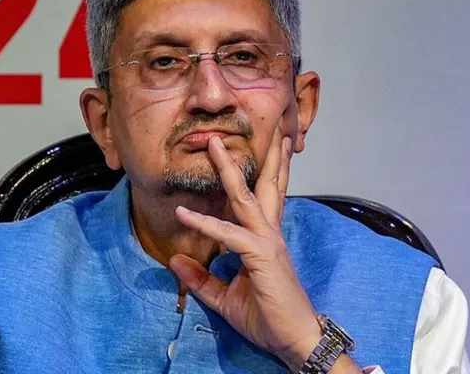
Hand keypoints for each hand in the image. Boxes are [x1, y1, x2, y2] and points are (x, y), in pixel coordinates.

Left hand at [170, 127, 353, 370]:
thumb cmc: (268, 317)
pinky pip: (228, 234)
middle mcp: (269, 233)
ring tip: (216, 144)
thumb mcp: (225, 297)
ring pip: (246, 197)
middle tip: (246, 130)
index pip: (263, 198)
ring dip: (230, 169)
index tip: (255, 152)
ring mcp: (268, 241)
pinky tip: (183, 214)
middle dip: (254, 156)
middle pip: (262, 186)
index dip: (260, 174)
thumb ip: (201, 279)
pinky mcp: (262, 255)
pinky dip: (205, 224)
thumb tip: (174, 261)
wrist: (295, 339)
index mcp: (265, 238)